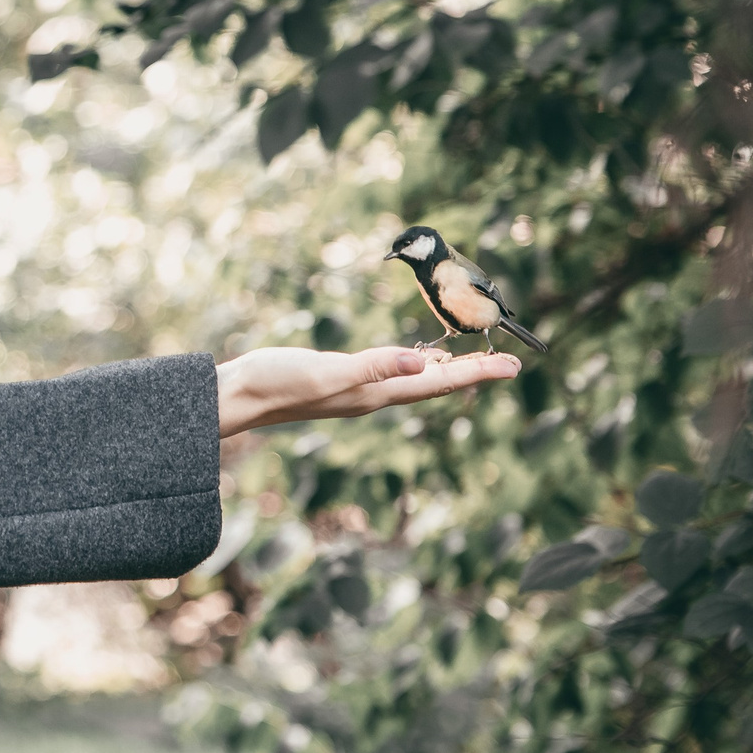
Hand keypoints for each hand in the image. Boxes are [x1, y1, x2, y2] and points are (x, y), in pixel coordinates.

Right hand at [216, 345, 520, 439]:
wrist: (240, 394)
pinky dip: (415, 364)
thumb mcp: (326, 371)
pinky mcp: (342, 378)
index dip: (476, 373)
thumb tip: (423, 363)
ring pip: (416, 379)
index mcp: (375, 393)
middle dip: (473, 371)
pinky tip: (418, 358)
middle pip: (435, 383)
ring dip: (448, 370)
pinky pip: (392, 371)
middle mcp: (372, 394)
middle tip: (508, 363)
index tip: (512, 366)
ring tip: (475, 361)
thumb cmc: (277, 382)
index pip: (437, 383)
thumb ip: (373, 366)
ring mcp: (357, 388)